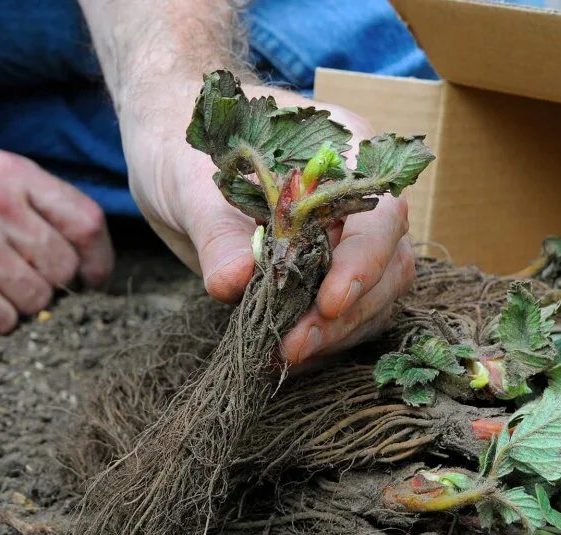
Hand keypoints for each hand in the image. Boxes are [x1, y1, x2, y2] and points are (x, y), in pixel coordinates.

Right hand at [0, 148, 111, 332]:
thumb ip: (25, 199)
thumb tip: (77, 245)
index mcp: (9, 172)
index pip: (85, 221)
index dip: (97, 258)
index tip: (92, 278)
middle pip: (63, 267)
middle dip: (50, 286)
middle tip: (21, 285)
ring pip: (36, 299)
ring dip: (19, 306)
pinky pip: (3, 319)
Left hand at [120, 81, 414, 364]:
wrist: (171, 158)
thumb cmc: (187, 152)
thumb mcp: (193, 188)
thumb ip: (218, 235)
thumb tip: (236, 284)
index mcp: (346, 155)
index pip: (380, 215)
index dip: (363, 262)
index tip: (329, 303)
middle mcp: (360, 201)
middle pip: (389, 265)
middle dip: (346, 314)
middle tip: (294, 346)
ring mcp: (351, 241)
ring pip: (375, 299)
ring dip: (336, 335)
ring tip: (283, 356)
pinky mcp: (327, 277)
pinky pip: (347, 317)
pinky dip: (321, 342)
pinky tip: (283, 356)